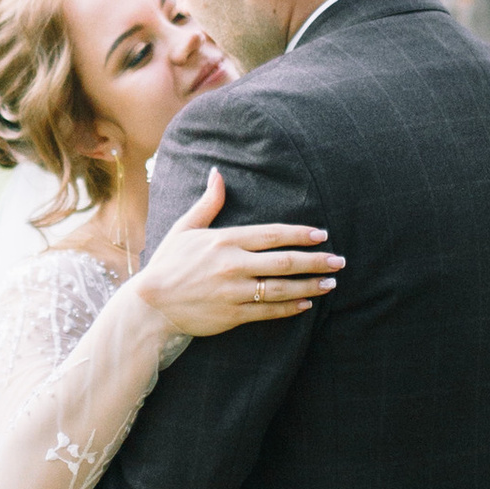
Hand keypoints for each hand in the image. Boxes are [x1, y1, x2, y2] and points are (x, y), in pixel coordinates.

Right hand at [130, 168, 341, 339]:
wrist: (150, 305)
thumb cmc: (168, 263)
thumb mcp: (185, 228)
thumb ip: (208, 203)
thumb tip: (217, 173)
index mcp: (224, 241)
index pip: (271, 234)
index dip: (299, 234)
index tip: (321, 235)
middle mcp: (233, 265)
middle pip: (284, 261)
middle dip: (315, 261)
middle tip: (339, 261)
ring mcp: (234, 291)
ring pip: (281, 288)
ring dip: (310, 285)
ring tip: (330, 283)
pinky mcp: (232, 315)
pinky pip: (268, 311)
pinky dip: (290, 307)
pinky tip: (307, 303)